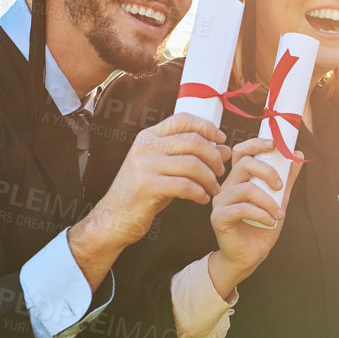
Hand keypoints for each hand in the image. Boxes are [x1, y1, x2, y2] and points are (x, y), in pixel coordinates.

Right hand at [70, 114, 228, 285]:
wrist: (113, 218)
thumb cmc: (143, 193)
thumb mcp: (167, 170)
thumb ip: (192, 157)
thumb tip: (225, 148)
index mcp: (148, 137)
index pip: (182, 119)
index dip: (206, 126)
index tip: (221, 139)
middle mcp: (144, 146)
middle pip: (193, 141)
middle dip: (213, 157)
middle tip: (220, 172)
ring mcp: (143, 165)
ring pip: (192, 164)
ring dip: (210, 178)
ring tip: (213, 189)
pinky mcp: (146, 186)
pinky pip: (185, 185)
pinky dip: (200, 193)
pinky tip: (202, 199)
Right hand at [206, 137, 293, 295]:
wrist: (250, 256)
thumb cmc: (261, 228)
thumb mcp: (279, 200)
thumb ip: (286, 179)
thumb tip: (297, 155)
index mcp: (239, 179)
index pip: (241, 152)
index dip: (256, 144)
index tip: (274, 145)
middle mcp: (227, 187)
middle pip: (244, 164)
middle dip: (267, 171)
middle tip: (280, 186)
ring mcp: (220, 202)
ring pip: (245, 188)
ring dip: (268, 201)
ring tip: (278, 214)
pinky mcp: (218, 217)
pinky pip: (241, 208)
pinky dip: (261, 214)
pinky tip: (269, 222)